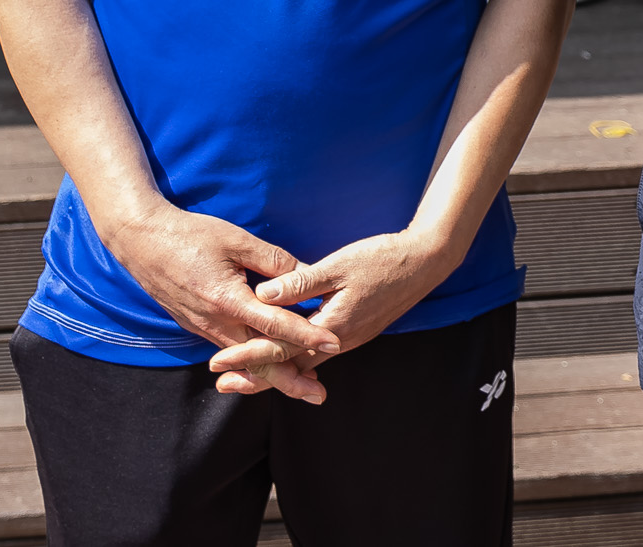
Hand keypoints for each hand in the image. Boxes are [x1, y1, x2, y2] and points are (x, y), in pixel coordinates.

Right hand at [96, 202, 339, 399]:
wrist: (142, 241)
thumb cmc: (191, 234)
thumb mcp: (237, 240)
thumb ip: (273, 261)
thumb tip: (306, 276)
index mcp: (227, 299)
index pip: (275, 324)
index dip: (307, 335)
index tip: (334, 344)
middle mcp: (214, 322)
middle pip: (258, 359)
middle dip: (290, 379)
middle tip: (319, 395)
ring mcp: (204, 328)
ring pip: (244, 360)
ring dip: (273, 375)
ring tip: (303, 386)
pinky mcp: (198, 326)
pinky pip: (230, 351)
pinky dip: (252, 363)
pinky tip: (270, 365)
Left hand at [209, 228, 460, 401]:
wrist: (425, 263)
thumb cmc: (382, 259)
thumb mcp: (338, 266)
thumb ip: (300, 283)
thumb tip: (261, 295)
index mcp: (332, 327)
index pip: (280, 349)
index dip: (246, 355)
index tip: (217, 362)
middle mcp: (339, 341)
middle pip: (290, 367)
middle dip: (255, 376)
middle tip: (222, 383)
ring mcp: (349, 339)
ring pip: (303, 363)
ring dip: (273, 369)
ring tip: (244, 374)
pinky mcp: (354, 330)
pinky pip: (317, 353)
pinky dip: (295, 358)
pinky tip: (284, 353)